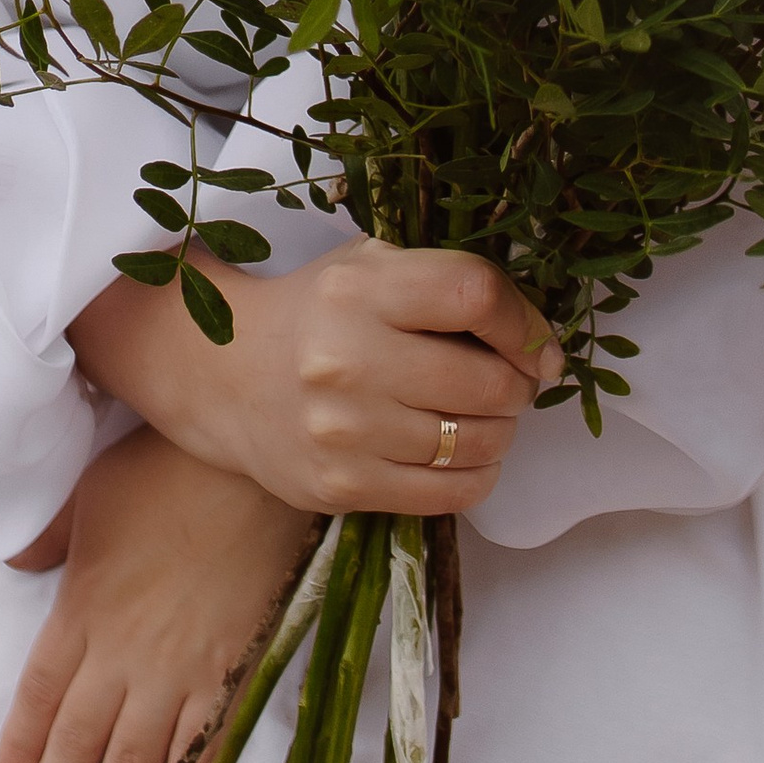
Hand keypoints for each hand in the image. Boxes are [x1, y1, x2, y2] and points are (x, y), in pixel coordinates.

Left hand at [0, 425, 315, 762]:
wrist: (258, 466)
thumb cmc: (169, 469)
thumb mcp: (89, 494)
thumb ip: (50, 539)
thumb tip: (20, 565)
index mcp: (82, 611)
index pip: (39, 699)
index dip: (19, 751)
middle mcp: (125, 654)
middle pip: (80, 745)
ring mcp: (183, 670)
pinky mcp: (236, 673)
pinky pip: (206, 754)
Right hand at [70, 238, 560, 517]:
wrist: (223, 377)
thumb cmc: (319, 314)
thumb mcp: (370, 268)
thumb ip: (445, 283)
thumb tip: (540, 341)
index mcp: (361, 288)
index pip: (476, 296)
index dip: (526, 324)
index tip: (537, 346)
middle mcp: (349, 358)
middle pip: (489, 381)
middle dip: (518, 386)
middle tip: (510, 384)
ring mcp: (343, 430)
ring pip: (476, 442)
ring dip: (500, 432)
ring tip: (483, 417)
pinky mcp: (340, 486)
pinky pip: (449, 494)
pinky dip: (477, 475)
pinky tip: (464, 455)